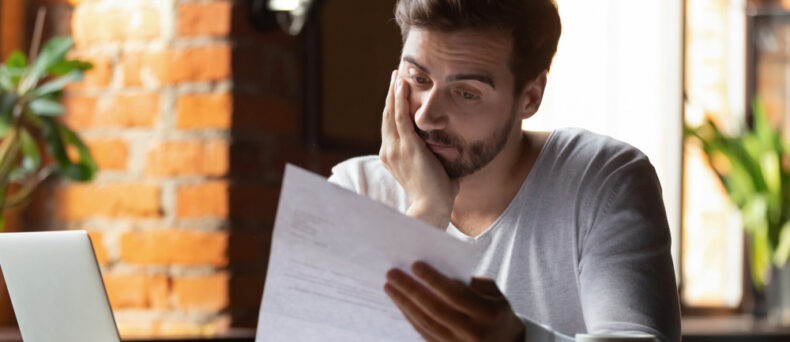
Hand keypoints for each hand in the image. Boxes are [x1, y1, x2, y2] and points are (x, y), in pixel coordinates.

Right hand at [379, 70, 458, 228]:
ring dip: (394, 91)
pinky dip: (400, 98)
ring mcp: (396, 148)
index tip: (398, 93)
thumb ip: (438, 160)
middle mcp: (389, 150)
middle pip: (387, 115)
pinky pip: (400, 116)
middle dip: (392, 94)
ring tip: (397, 74)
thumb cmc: (437, 196)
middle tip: (395, 75)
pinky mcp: (407, 146)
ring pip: (391, 112)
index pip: (391, 126)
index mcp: (392, 157)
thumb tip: (453, 155)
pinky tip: (402, 84)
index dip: (393, 108)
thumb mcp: (435, 171)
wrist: (431, 209)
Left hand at [384, 261, 525, 341]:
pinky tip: (400, 303)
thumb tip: (437, 272)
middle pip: (435, 309)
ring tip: (390, 286)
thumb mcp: (492, 292)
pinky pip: (424, 332)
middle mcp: (473, 333)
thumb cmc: (496, 309)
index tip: (415, 264)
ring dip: (404, 303)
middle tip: (392, 273)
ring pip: (425, 322)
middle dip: (411, 290)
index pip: (456, 295)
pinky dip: (410, 316)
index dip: (434, 280)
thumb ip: (469, 282)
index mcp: (488, 314)